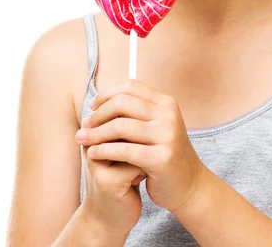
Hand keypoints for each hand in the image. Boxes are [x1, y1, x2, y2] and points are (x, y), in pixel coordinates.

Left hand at [76, 77, 206, 212]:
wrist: (189, 184)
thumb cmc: (164, 153)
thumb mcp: (156, 126)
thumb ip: (136, 111)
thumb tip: (100, 100)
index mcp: (165, 103)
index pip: (130, 87)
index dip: (107, 94)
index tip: (92, 106)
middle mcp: (168, 115)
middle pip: (123, 103)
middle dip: (98, 114)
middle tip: (85, 124)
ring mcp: (167, 136)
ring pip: (120, 126)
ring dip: (96, 133)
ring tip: (82, 139)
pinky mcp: (161, 158)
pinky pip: (125, 151)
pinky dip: (104, 150)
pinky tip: (92, 154)